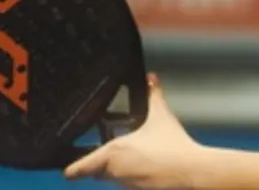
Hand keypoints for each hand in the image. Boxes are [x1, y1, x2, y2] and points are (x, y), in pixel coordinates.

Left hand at [64, 74, 201, 188]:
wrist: (191, 170)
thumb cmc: (174, 146)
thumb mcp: (161, 115)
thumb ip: (154, 94)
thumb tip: (152, 78)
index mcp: (114, 152)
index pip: (83, 166)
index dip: (73, 169)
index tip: (66, 171)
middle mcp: (116, 172)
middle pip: (98, 172)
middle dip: (101, 163)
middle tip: (109, 152)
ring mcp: (127, 185)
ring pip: (113, 178)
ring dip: (117, 170)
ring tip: (135, 156)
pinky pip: (128, 184)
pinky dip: (132, 176)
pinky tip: (146, 165)